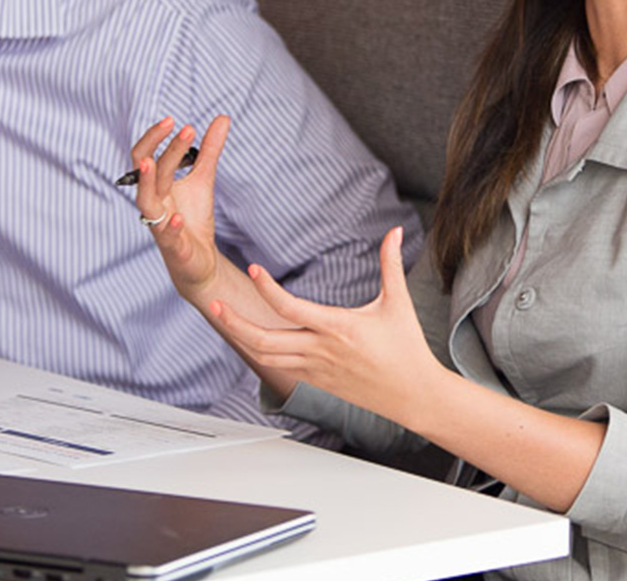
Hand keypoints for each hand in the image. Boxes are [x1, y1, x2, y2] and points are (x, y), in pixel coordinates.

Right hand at [130, 116, 229, 300]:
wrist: (200, 260)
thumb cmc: (193, 217)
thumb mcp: (204, 179)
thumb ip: (209, 150)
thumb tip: (222, 118)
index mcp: (157, 185)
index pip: (144, 156)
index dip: (155, 138)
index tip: (174, 120)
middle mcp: (154, 203)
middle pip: (148, 172)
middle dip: (160, 148)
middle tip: (178, 126)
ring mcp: (160, 225)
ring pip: (146, 202)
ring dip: (146, 182)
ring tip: (150, 162)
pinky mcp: (174, 248)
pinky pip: (167, 237)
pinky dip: (171, 227)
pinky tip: (178, 218)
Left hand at [209, 227, 444, 421]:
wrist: (412, 394)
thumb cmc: (406, 348)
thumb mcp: (398, 303)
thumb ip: (390, 264)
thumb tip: (395, 231)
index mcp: (337, 328)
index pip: (290, 308)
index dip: (267, 288)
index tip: (255, 269)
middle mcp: (320, 351)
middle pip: (264, 340)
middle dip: (234, 321)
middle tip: (214, 302)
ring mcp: (315, 369)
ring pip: (265, 356)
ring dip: (240, 336)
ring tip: (222, 315)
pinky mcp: (315, 381)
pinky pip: (278, 366)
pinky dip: (259, 351)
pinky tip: (249, 336)